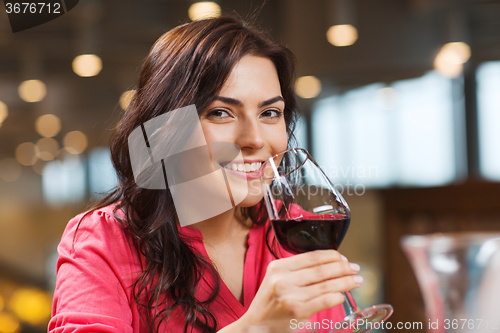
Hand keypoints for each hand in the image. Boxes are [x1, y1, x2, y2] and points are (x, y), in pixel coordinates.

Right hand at [240, 250, 361, 331]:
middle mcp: (283, 279)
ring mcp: (290, 295)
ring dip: (345, 282)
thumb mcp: (277, 279)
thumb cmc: (270, 302)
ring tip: (356, 281)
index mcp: (278, 267)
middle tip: (355, 268)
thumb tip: (329, 264)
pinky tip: (342, 296)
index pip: (311, 257)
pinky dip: (337, 297)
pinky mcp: (297, 311)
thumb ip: (296, 270)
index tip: (344, 259)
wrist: (256, 326)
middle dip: (342, 268)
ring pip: (326, 285)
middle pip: (321, 270)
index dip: (331, 256)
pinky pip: (324, 300)